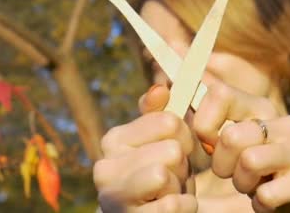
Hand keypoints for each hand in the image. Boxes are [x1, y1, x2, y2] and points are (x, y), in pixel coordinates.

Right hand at [93, 84, 197, 211]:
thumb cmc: (156, 174)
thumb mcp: (159, 142)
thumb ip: (158, 113)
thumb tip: (161, 88)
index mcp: (113, 139)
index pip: (169, 121)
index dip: (184, 136)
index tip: (176, 149)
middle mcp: (105, 166)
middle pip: (171, 149)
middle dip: (181, 165)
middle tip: (172, 176)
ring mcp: (113, 197)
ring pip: (164, 174)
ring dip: (179, 186)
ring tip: (168, 191)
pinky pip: (172, 205)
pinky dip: (184, 206)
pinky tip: (173, 208)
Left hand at [191, 74, 289, 211]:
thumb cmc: (248, 169)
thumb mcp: (222, 139)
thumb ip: (195, 108)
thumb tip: (168, 67)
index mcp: (259, 107)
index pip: (218, 93)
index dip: (204, 124)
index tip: (210, 144)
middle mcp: (284, 121)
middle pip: (230, 135)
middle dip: (222, 164)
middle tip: (235, 171)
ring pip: (249, 161)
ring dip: (242, 183)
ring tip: (253, 183)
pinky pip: (267, 193)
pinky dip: (260, 203)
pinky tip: (269, 199)